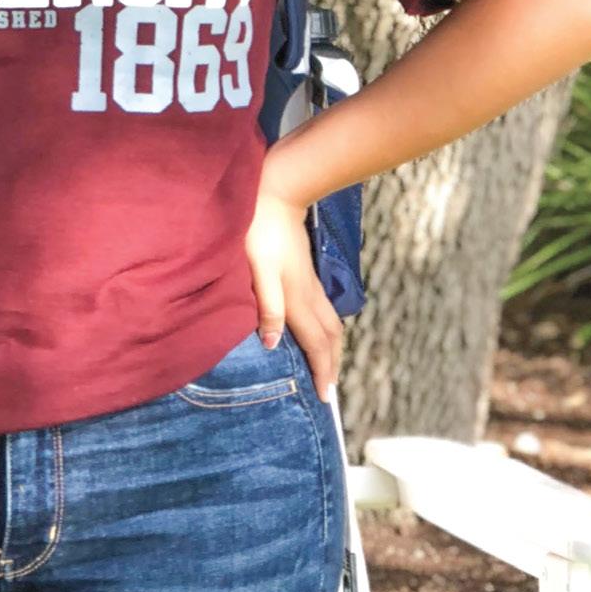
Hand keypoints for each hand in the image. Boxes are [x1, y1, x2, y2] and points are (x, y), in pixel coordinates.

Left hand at [242, 172, 343, 403]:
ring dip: (332, 348)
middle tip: (330, 389)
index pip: (315, 343)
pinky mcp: (306, 273)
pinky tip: (318, 330)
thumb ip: (267, 307)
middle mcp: (309, 294)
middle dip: (333, 364)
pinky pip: (323, 311)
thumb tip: (273, 344)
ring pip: (330, 323)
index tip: (325, 397)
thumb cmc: (259, 232)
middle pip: (330, 337)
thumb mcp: (258, 271)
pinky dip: (326, 330)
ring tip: (329, 366)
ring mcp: (310, 283)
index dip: (321, 371)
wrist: (276, 194)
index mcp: (297, 298)